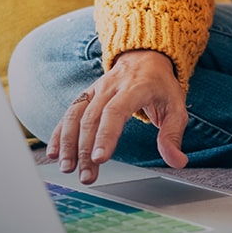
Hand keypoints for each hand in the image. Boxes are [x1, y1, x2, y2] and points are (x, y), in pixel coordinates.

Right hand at [46, 49, 188, 183]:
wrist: (145, 56)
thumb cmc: (161, 86)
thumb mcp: (176, 107)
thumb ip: (173, 135)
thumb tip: (177, 161)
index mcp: (135, 88)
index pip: (116, 111)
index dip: (106, 135)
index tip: (100, 158)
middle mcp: (111, 87)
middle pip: (92, 118)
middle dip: (86, 149)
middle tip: (87, 176)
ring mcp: (96, 90)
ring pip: (76, 115)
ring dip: (68, 142)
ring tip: (67, 168)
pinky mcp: (86, 95)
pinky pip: (69, 112)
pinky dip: (59, 132)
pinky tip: (54, 153)